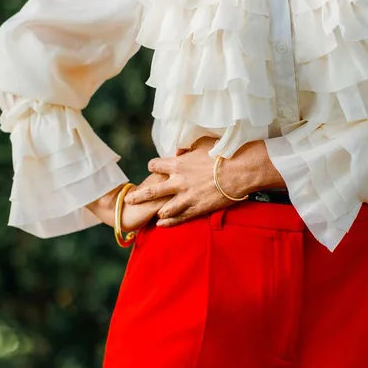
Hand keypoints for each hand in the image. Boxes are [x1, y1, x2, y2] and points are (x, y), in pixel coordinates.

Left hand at [123, 136, 243, 227]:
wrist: (238, 172)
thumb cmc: (223, 154)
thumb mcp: (203, 144)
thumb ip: (188, 148)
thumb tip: (180, 150)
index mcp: (178, 164)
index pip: (155, 165)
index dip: (153, 167)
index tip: (153, 168)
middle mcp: (178, 181)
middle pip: (151, 190)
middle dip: (139, 195)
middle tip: (129, 199)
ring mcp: (186, 197)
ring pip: (164, 207)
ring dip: (157, 210)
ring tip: (153, 213)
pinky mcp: (196, 208)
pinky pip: (178, 217)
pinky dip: (169, 221)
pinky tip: (161, 224)